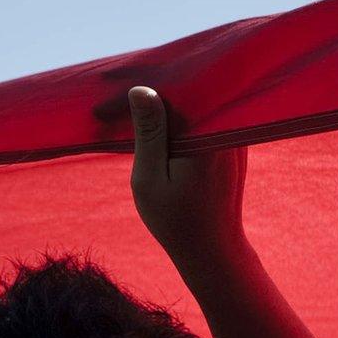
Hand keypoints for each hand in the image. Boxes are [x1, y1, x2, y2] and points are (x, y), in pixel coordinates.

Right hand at [127, 86, 248, 266]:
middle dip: (152, 88)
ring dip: (166, 101)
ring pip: (195, 103)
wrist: (213, 249)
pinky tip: (157, 120)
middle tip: (115, 93)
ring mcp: (232, 135)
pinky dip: (180, 116)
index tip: (106, 95)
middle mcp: (224, 129)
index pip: (171, 92)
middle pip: (187, 92)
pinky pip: (203, 118)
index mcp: (203, 135)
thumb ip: (149, 133)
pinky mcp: (231, 143)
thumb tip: (141, 89)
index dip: (138, 87)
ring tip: (131, 101)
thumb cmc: (176, 221)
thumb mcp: (150, 179)